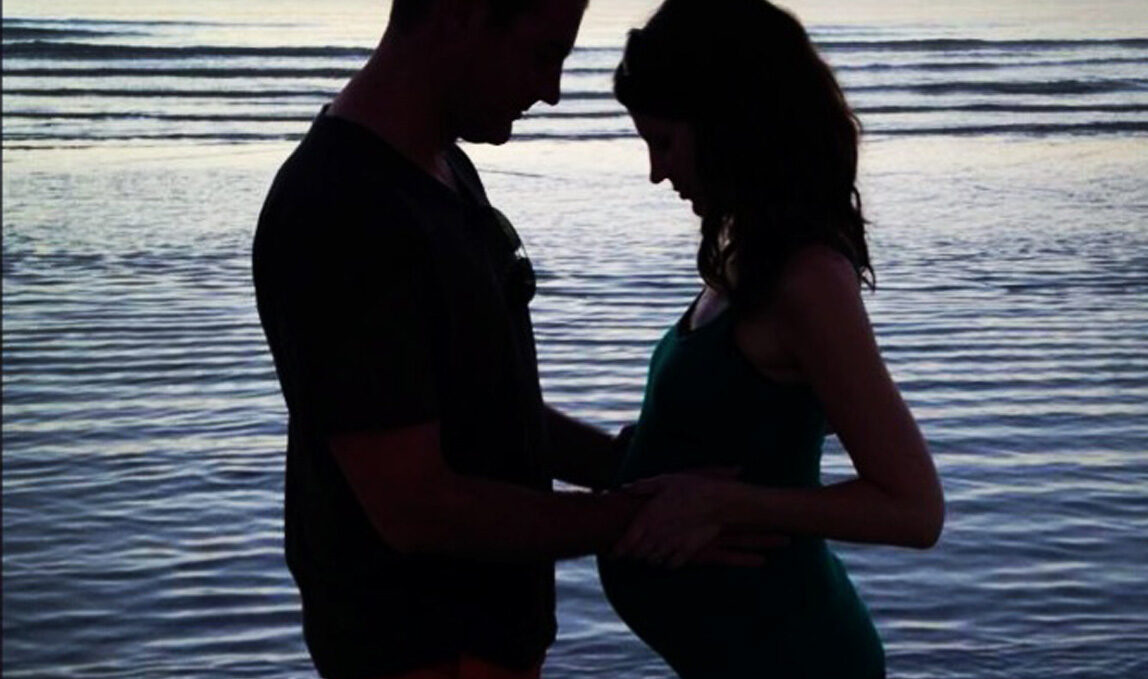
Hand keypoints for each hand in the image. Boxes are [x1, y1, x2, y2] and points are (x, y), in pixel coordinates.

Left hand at [610, 472, 734, 567]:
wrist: (718, 502)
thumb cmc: (690, 488)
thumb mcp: (664, 481)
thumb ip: (642, 487)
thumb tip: (625, 488)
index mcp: (647, 519)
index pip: (625, 544)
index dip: (616, 551)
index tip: (612, 555)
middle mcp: (656, 536)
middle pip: (637, 555)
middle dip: (634, 553)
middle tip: (634, 549)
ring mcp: (671, 546)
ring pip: (652, 561)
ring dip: (650, 557)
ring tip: (651, 550)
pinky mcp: (686, 552)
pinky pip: (670, 565)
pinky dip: (667, 562)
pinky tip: (669, 554)